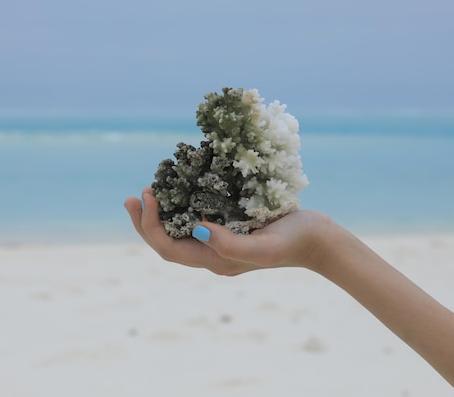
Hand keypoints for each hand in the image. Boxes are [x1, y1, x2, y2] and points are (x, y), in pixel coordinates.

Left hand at [124, 187, 332, 275]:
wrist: (319, 240)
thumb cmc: (294, 241)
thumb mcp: (263, 247)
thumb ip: (229, 245)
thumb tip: (194, 230)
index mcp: (216, 261)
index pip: (169, 248)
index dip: (150, 225)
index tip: (147, 196)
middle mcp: (213, 255)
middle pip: (167, 243)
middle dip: (145, 222)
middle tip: (135, 196)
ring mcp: (221, 242)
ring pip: (179, 232)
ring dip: (160, 215)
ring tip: (149, 193)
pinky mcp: (231, 228)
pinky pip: (196, 220)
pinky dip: (181, 207)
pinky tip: (180, 191)